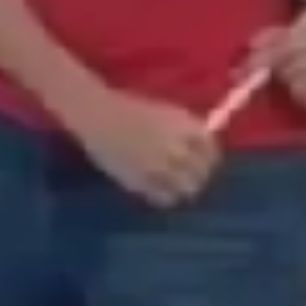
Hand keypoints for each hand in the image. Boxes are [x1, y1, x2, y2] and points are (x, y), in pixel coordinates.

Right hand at [67, 88, 222, 207]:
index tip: (205, 162)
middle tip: (192, 177)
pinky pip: (162, 197)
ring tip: (177, 187)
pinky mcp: (140, 180)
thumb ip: (185, 131)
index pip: (210, 149)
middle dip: (199, 175)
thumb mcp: (165, 113)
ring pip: (185, 188)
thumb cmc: (128, 108)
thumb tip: (202, 150)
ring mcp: (158, 166)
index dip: (210, 158)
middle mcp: (175, 147)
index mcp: (183, 127)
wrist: (96, 114)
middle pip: (200, 172)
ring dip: (184, 188)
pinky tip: (160, 190)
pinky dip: (166, 196)